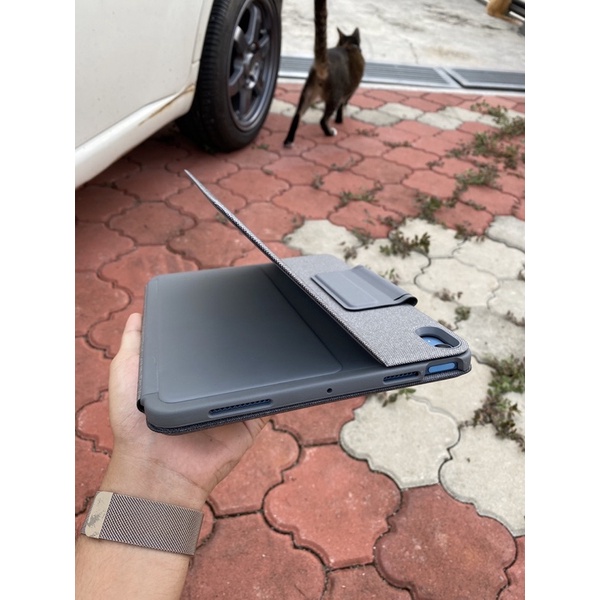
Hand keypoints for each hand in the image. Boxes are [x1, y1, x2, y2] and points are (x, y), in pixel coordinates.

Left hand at [102, 312, 266, 510]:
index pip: (205, 348)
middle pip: (233, 361)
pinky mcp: (249, 424)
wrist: (155, 468)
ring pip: (254, 380)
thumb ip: (133, 345)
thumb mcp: (125, 374)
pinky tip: (278, 374)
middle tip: (250, 321)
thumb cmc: (133, 425)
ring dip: (261, 365)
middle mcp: (210, 390)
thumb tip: (138, 314)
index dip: (213, 330)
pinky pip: (268, 404)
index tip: (223, 308)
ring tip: (268, 342)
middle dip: (242, 343)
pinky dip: (276, 392)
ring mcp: (231, 407)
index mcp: (187, 378)